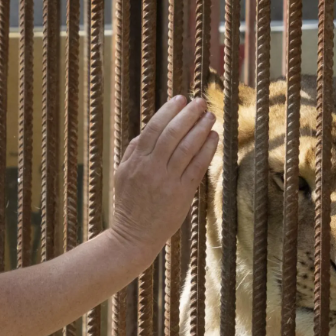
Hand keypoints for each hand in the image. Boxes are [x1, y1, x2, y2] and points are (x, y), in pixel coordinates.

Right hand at [111, 95, 217, 258]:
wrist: (134, 236)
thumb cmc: (129, 204)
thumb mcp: (122, 174)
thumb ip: (133, 151)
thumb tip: (148, 130)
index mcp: (136, 161)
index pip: (154, 128)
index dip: (169, 111)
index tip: (180, 99)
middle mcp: (152, 168)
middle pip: (173, 134)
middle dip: (188, 115)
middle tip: (201, 102)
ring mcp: (168, 181)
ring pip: (187, 148)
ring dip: (201, 129)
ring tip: (210, 116)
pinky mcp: (182, 194)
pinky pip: (197, 167)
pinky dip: (207, 150)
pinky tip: (213, 138)